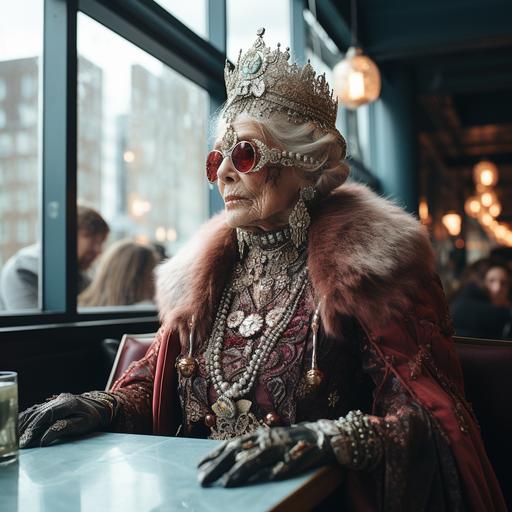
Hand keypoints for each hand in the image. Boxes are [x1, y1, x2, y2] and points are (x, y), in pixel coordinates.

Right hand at [18, 391, 116, 447]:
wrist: (98, 406)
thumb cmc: (92, 418)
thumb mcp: (83, 424)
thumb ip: (64, 428)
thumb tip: (44, 437)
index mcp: (69, 403)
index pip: (47, 414)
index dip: (35, 427)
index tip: (26, 440)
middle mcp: (60, 399)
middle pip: (38, 413)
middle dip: (27, 429)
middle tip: (20, 443)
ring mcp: (55, 400)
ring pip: (35, 411)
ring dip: (25, 425)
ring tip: (17, 438)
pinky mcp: (52, 403)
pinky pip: (36, 410)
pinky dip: (26, 419)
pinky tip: (18, 428)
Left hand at [197, 422, 335, 486]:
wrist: (319, 436)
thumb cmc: (288, 441)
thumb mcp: (266, 441)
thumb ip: (249, 449)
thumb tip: (228, 460)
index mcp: (257, 435)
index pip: (231, 444)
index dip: (214, 455)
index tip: (199, 467)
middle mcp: (265, 439)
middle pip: (238, 451)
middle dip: (219, 465)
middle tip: (203, 480)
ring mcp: (280, 447)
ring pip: (257, 458)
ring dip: (239, 471)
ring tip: (225, 484)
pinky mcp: (295, 456)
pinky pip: (280, 466)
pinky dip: (268, 473)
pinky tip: (256, 482)